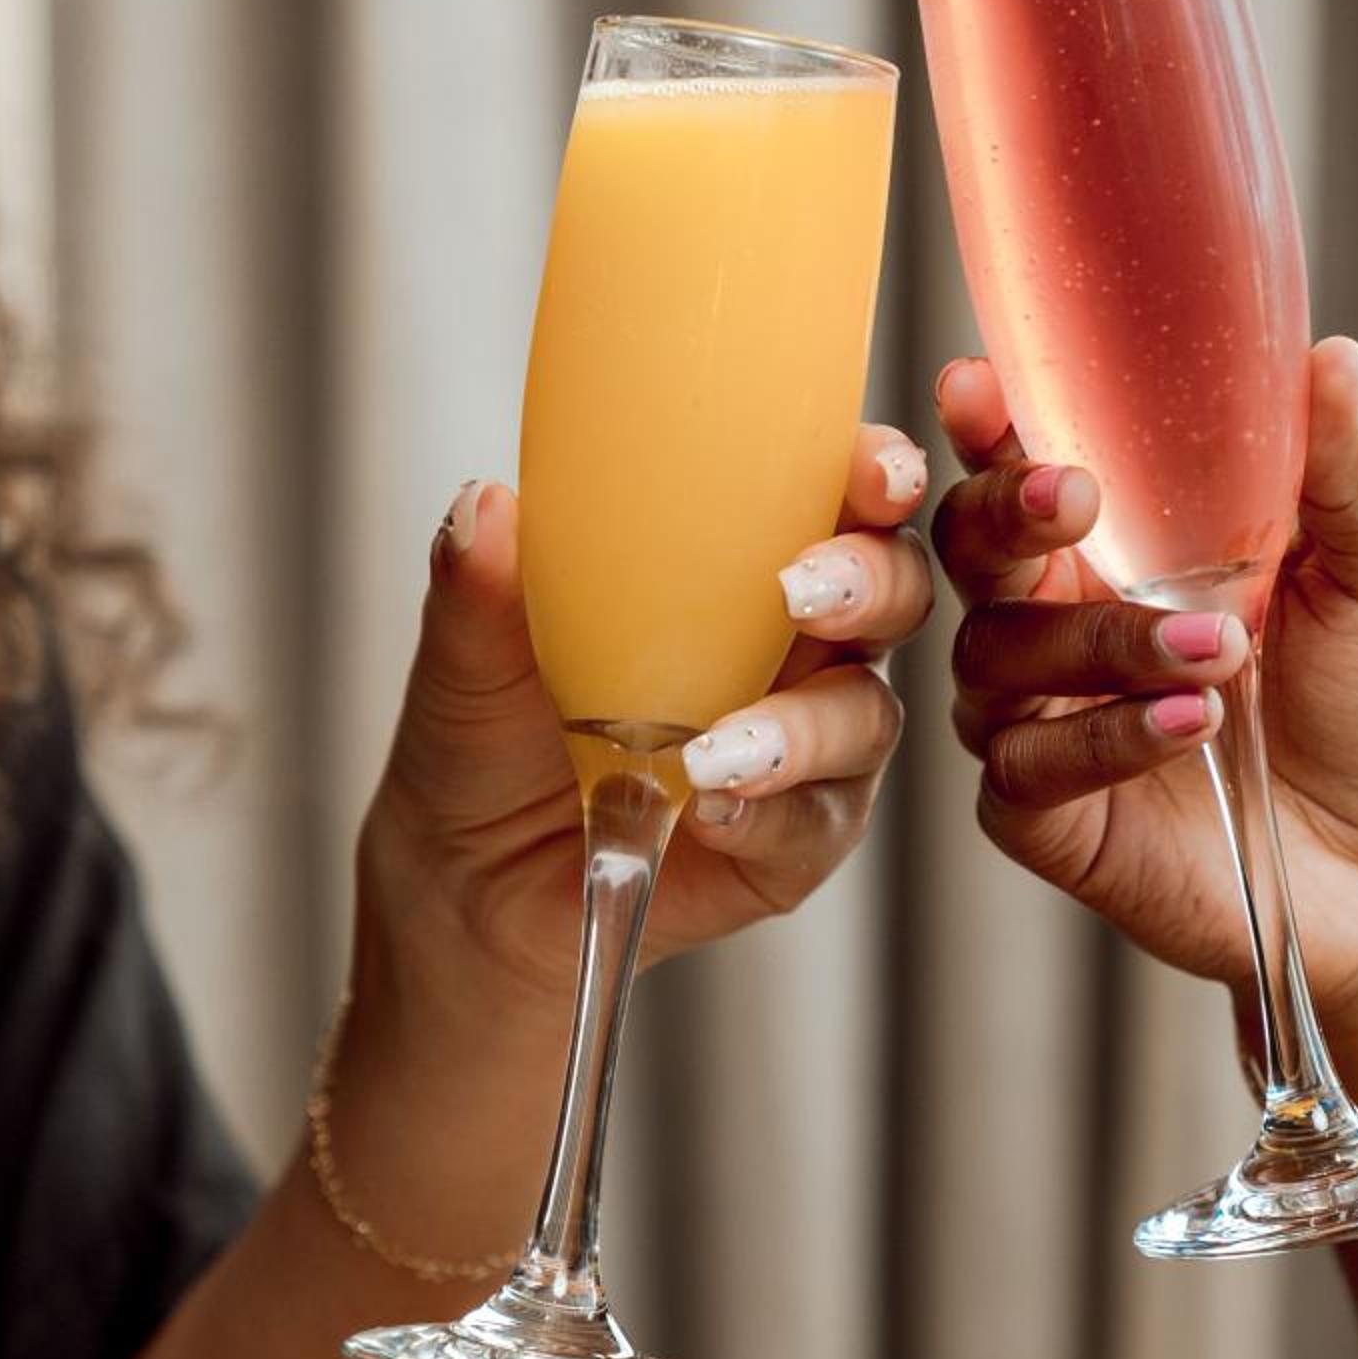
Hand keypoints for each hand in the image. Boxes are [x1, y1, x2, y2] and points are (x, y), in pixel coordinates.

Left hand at [360, 426, 932, 1021]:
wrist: (466, 884)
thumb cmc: (486, 741)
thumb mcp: (467, 655)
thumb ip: (478, 586)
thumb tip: (484, 508)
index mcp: (736, 566)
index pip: (832, 496)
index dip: (873, 475)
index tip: (871, 474)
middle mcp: (793, 650)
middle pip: (890, 595)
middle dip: (870, 584)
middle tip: (802, 592)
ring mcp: (802, 752)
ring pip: (863, 717)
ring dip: (804, 726)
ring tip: (714, 751)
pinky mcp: (791, 847)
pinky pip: (814, 825)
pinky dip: (769, 815)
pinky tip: (710, 812)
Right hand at [933, 342, 1357, 1117]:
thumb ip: (1342, 475)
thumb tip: (1334, 358)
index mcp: (1120, 543)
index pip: (1023, 466)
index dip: (987, 426)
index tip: (979, 385)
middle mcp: (1060, 622)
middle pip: (969, 548)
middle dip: (1004, 512)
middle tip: (1078, 496)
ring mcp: (1043, 722)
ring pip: (997, 656)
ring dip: (1102, 641)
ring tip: (1221, 647)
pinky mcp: (1047, 820)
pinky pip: (1027, 768)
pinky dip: (1105, 739)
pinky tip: (1189, 722)